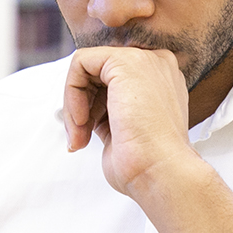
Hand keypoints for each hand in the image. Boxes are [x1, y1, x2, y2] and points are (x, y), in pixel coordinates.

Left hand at [62, 46, 195, 195]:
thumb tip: (82, 107)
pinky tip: (82, 120)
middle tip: (79, 137)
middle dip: (80, 106)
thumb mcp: (123, 129)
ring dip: (73, 105)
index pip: (112, 81)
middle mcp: (156, 66)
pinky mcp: (124, 61)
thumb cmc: (146, 164)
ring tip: (80, 136)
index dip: (93, 106)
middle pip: (98, 72)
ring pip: (86, 68)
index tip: (88, 134)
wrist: (160, 172)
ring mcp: (144, 60)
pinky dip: (71, 93)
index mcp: (161, 81)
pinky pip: (80, 63)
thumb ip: (107, 110)